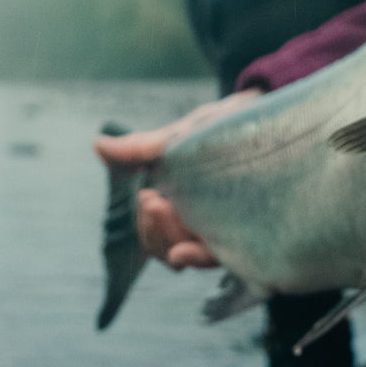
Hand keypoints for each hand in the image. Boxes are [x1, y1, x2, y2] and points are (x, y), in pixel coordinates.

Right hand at [93, 88, 262, 270]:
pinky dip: (198, 257)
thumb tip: (98, 146)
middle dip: (155, 231)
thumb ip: (141, 149)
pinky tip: (184, 252)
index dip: (147, 227)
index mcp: (181, 205)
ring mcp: (226, 230)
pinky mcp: (252, 234)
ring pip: (189, 256)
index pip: (155, 235)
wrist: (267, 109)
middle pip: (167, 250)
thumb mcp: (179, 137)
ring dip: (171, 239)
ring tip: (167, 209)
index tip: (146, 198)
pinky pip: (221, 257)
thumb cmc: (222, 126)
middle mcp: (202, 224)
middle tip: (152, 202)